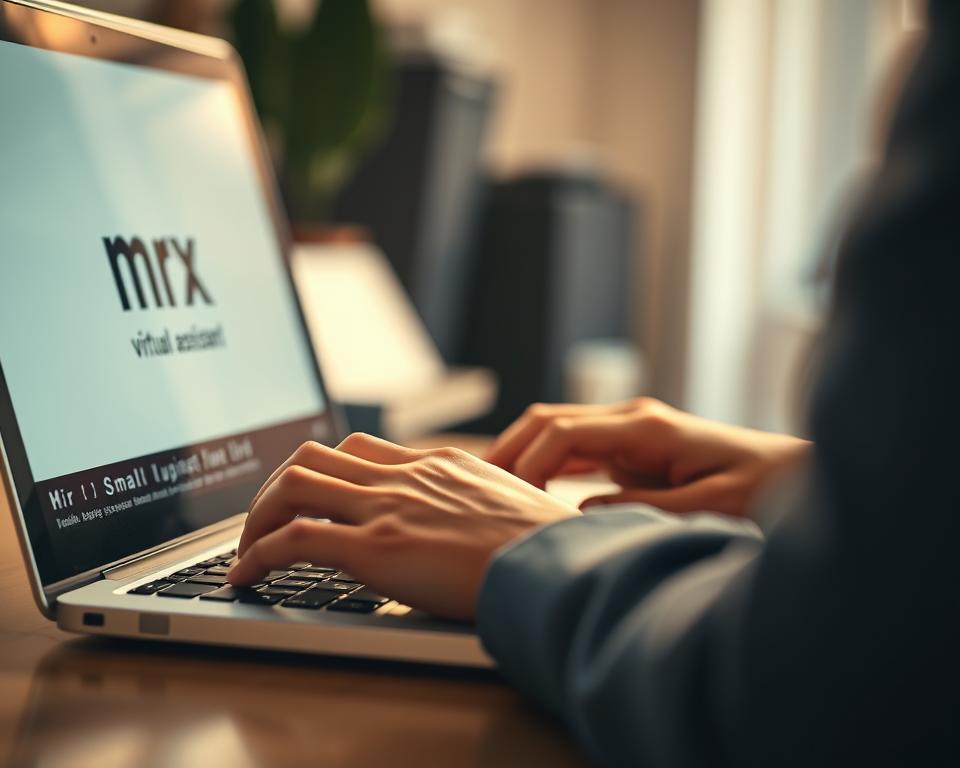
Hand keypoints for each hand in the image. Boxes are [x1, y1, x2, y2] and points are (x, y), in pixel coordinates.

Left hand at [228, 434, 577, 619]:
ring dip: (257, 516)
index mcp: (438, 465)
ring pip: (294, 484)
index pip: (360, 448)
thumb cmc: (548, 546)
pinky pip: (297, 539)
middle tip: (263, 521)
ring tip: (246, 549)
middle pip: (315, 456)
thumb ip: (475, 506)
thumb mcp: (510, 507)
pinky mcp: (379, 548)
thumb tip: (465, 527)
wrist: (561, 564)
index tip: (305, 496)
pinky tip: (246, 576)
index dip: (321, 471)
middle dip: (276, 487)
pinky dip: (259, 555)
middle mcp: (407, 476)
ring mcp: (390, 507)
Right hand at [488, 398, 810, 515]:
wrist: (798, 474)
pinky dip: (543, 464)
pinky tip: (524, 490)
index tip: (506, 499)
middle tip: (473, 487)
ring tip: (487, 490)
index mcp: (646, 427)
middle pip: (548, 420)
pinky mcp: (632, 449)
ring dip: (520, 455)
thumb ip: (645, 508)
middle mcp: (632, 420)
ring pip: (555, 430)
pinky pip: (574, 449)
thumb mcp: (711, 506)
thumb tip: (581, 510)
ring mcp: (630, 431)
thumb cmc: (765, 490)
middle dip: (508, 449)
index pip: (564, 431)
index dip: (528, 462)